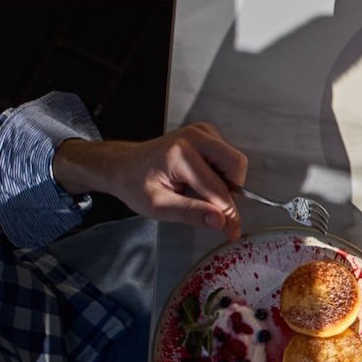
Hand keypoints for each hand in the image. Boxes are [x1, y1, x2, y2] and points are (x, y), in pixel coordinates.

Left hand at [52, 123, 246, 239]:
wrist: (125, 165)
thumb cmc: (136, 184)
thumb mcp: (158, 206)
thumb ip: (191, 214)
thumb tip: (220, 221)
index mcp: (179, 155)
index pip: (218, 188)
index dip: (228, 213)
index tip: (232, 230)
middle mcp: (194, 137)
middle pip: (236, 165)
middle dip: (231, 190)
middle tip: (213, 205)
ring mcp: (202, 132)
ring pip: (235, 161)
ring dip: (226, 181)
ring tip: (199, 190)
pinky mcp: (207, 133)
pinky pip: (228, 156)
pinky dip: (222, 172)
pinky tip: (201, 178)